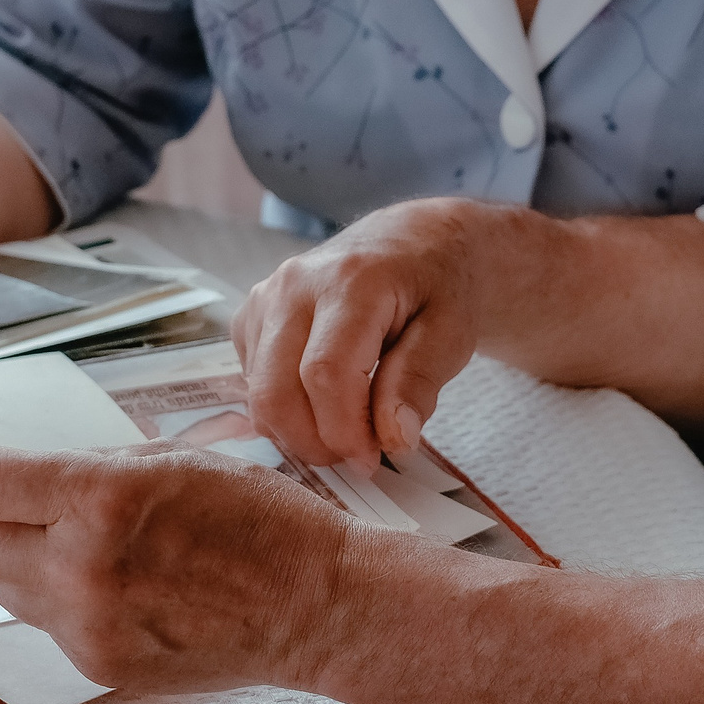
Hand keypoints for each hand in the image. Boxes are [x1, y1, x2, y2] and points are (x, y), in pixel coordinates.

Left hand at [0, 441, 358, 692]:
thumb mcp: (177, 460)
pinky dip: (63, 600)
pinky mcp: (99, 664)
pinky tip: (115, 583)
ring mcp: (88, 625)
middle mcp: (83, 566)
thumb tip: (30, 473)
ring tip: (78, 545)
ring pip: (4, 588)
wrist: (310, 604)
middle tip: (12, 505)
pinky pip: (47, 626)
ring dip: (22, 560)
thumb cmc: (260, 523)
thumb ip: (93, 466)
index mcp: (103, 499)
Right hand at [232, 198, 499, 466]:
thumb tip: (393, 437)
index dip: (344, 431)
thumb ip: (420, 381)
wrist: (412, 243)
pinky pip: (252, 382)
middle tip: (359, 456)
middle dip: (315, 441)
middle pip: (276, 390)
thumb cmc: (437, 285)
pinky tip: (323, 402)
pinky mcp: (251, 315)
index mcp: (350, 281)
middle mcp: (294, 284)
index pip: (325, 374)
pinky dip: (284, 408)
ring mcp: (265, 297)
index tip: (372, 460)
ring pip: (258, 393)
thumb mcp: (452, 332)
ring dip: (299, 430)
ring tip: (347, 429)